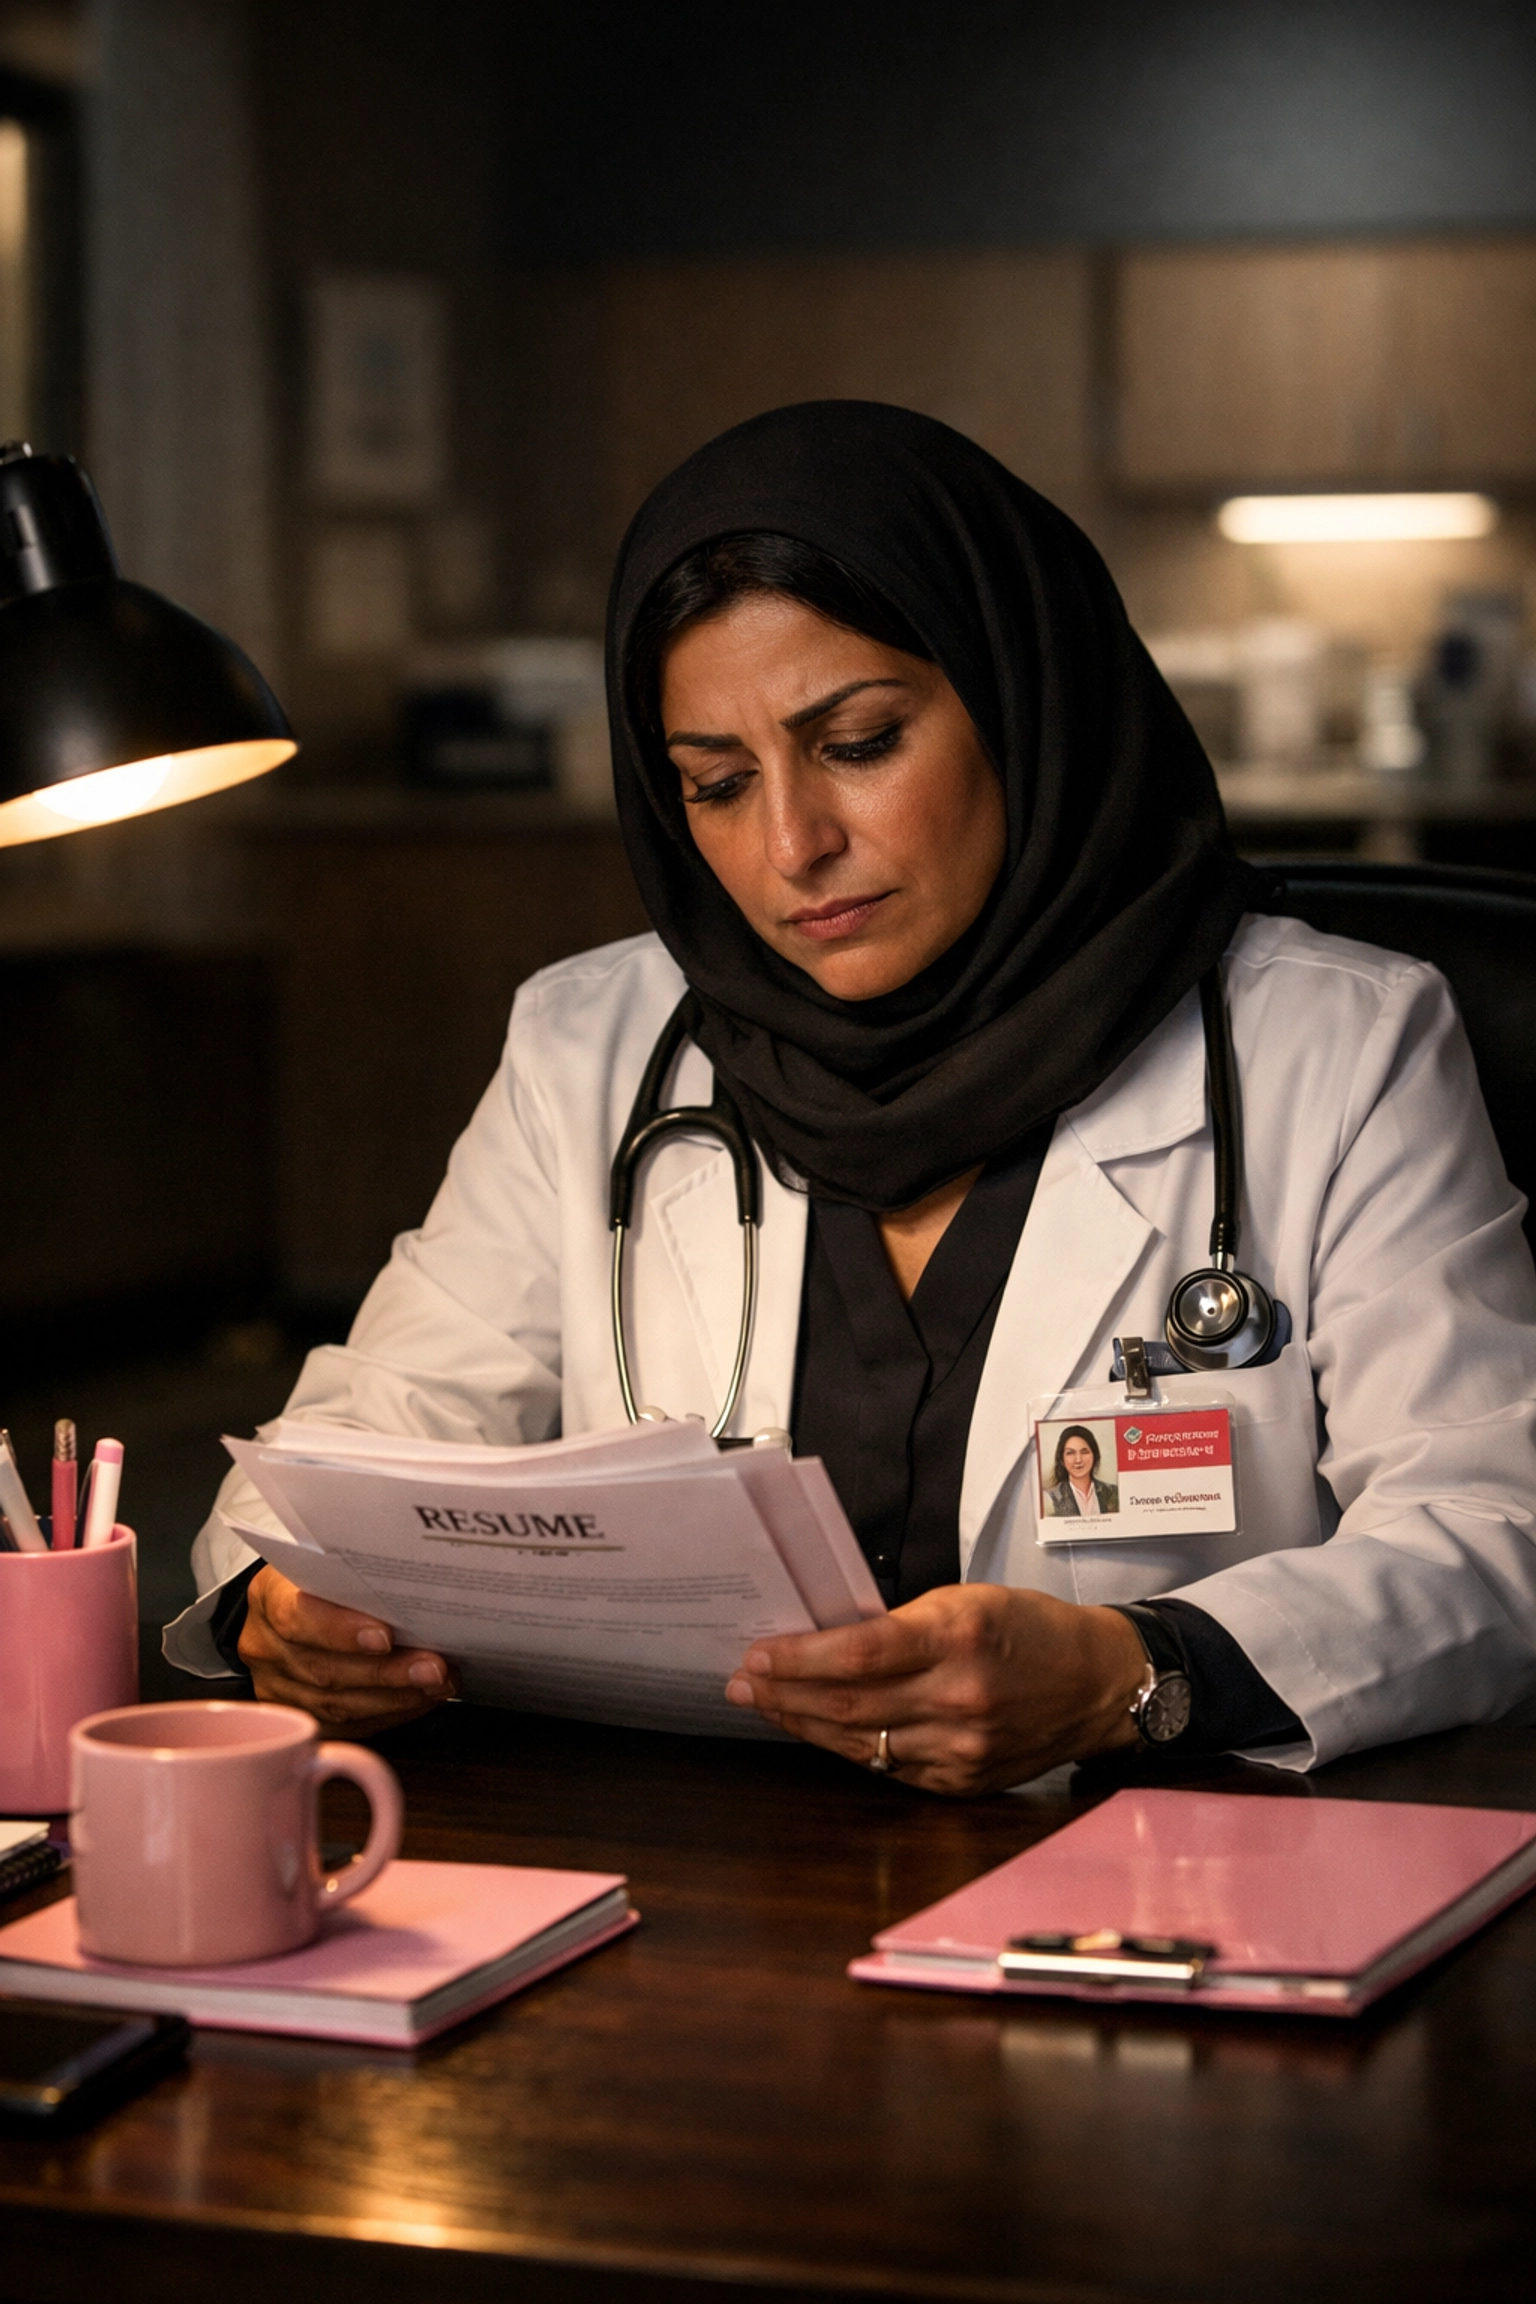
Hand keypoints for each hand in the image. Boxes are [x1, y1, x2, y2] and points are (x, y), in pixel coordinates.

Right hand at [239, 1565, 455, 1731]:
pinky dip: (390, 1714)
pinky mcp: (299, 1716)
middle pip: (324, 1669)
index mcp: (269, 1597)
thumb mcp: (329, 1564)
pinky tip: (420, 1700)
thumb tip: (420, 1592)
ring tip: (437, 1683)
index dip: (340, 1630)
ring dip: (396, 1697)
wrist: (291, 1608)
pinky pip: (346, 1725)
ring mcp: (277, 1688)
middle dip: (386, 1672)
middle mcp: (266, 1647)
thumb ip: (357, 1578)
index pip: (296, 1617)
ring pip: (337, 1705)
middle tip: (433, 1668)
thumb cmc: (321, 1582)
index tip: (385, 1637)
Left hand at [724, 1584, 1147, 1795]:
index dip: (798, 1658)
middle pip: (848, 1705)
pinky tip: (821, 1731)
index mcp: (958, 1638)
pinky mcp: (962, 1783)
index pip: (858, 1653)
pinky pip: (888, 1766)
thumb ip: (900, 1624)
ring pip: (859, 1743)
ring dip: (803, 1725)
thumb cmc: (1029, 1630)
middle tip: (741, 1684)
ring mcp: (961, 1749)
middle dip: (783, 1695)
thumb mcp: (966, 1601)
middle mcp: (958, 1699)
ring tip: (766, 1706)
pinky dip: (849, 1748)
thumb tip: (826, 1640)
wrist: (1098, 1684)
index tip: (757, 1655)